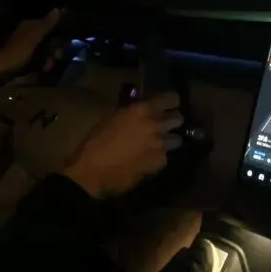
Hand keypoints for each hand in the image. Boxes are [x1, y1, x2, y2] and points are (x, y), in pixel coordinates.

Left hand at [0, 8, 65, 85]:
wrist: (1, 71)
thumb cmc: (19, 52)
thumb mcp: (35, 37)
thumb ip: (47, 24)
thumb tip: (58, 8)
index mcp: (31, 25)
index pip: (51, 24)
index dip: (60, 33)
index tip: (65, 43)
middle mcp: (29, 33)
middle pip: (50, 39)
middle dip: (55, 49)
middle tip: (55, 57)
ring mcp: (27, 46)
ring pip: (46, 50)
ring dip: (50, 58)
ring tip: (48, 65)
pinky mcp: (26, 57)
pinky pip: (40, 58)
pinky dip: (43, 63)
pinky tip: (43, 68)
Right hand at [62, 92, 183, 199]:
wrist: (92, 173)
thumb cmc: (95, 142)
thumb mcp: (113, 118)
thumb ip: (133, 113)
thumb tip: (143, 111)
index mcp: (143, 109)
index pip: (171, 99)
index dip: (171, 102)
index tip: (168, 104)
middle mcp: (156, 124)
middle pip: (178, 119)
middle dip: (172, 121)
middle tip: (162, 125)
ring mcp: (161, 145)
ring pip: (176, 139)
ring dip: (168, 140)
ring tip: (156, 145)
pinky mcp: (159, 164)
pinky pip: (166, 157)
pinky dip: (159, 157)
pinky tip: (147, 160)